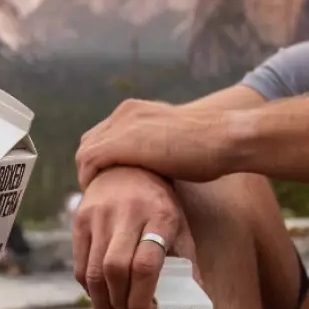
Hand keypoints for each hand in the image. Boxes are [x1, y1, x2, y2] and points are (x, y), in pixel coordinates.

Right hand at [73, 166, 199, 308]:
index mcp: (160, 216)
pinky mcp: (79, 219)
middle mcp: (127, 213)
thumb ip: (185, 261)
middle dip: (121, 305)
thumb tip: (192, 303)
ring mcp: (99, 215)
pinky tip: (101, 303)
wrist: (126, 166)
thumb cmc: (159, 203)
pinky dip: (90, 290)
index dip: (143, 299)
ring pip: (93, 271)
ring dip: (102, 306)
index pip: (146, 265)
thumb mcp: (179, 225)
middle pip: (116, 269)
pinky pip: (79, 265)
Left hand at [76, 98, 229, 189]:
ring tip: (98, 199)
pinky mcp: (121, 143)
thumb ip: (158, 147)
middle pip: (89, 141)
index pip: (104, 133)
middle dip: (90, 167)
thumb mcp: (176, 140)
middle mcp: (125, 112)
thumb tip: (157, 166)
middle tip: (99, 192)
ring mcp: (121, 125)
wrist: (224, 138)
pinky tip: (100, 197)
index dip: (101, 158)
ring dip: (87, 176)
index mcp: (137, 109)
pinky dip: (89, 180)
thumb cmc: (211, 146)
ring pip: (85, 152)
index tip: (107, 181)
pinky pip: (89, 162)